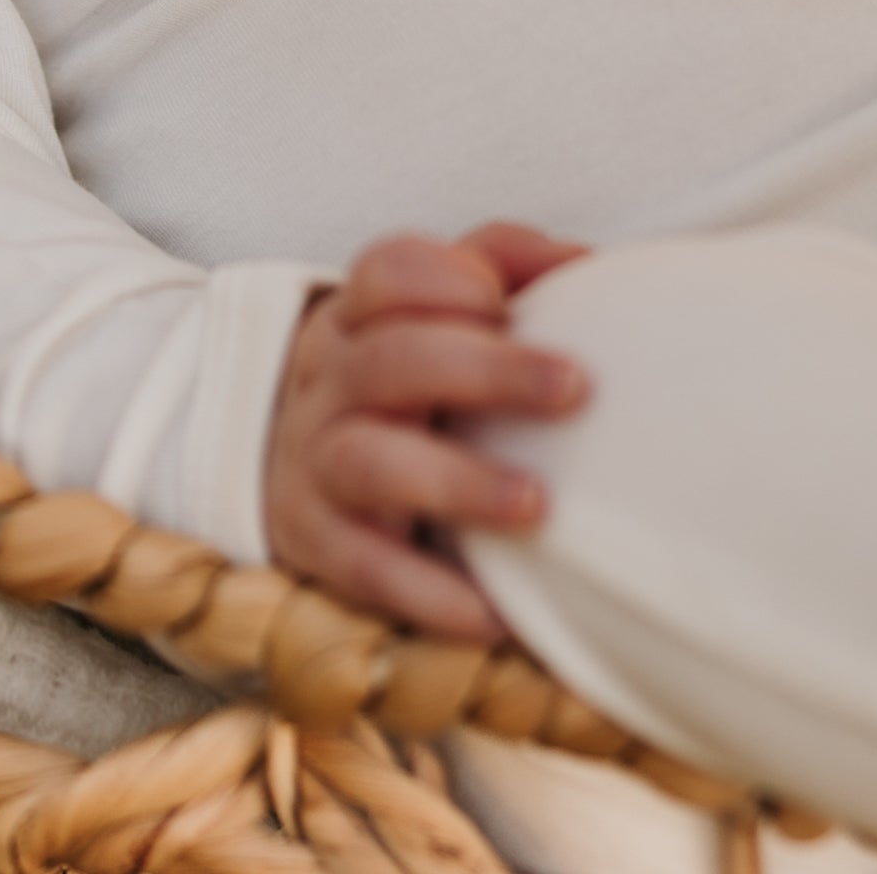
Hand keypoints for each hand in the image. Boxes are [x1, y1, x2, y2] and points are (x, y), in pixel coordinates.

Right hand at [264, 221, 592, 642]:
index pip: (386, 273)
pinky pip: (366, 569)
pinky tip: (493, 611)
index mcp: (355, 315)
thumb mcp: (428, 313)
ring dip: (458, 483)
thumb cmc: (399, 379)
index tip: (508, 303)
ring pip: (371, 462)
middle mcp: (327, 381)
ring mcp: (314, 462)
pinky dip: (429, 593)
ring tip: (536, 505)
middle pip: (392, 360)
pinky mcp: (314, 544)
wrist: (289, 468)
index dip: (447, 280)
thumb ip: (502, 266)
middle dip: (487, 371)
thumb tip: (587, 266)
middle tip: (574, 388)